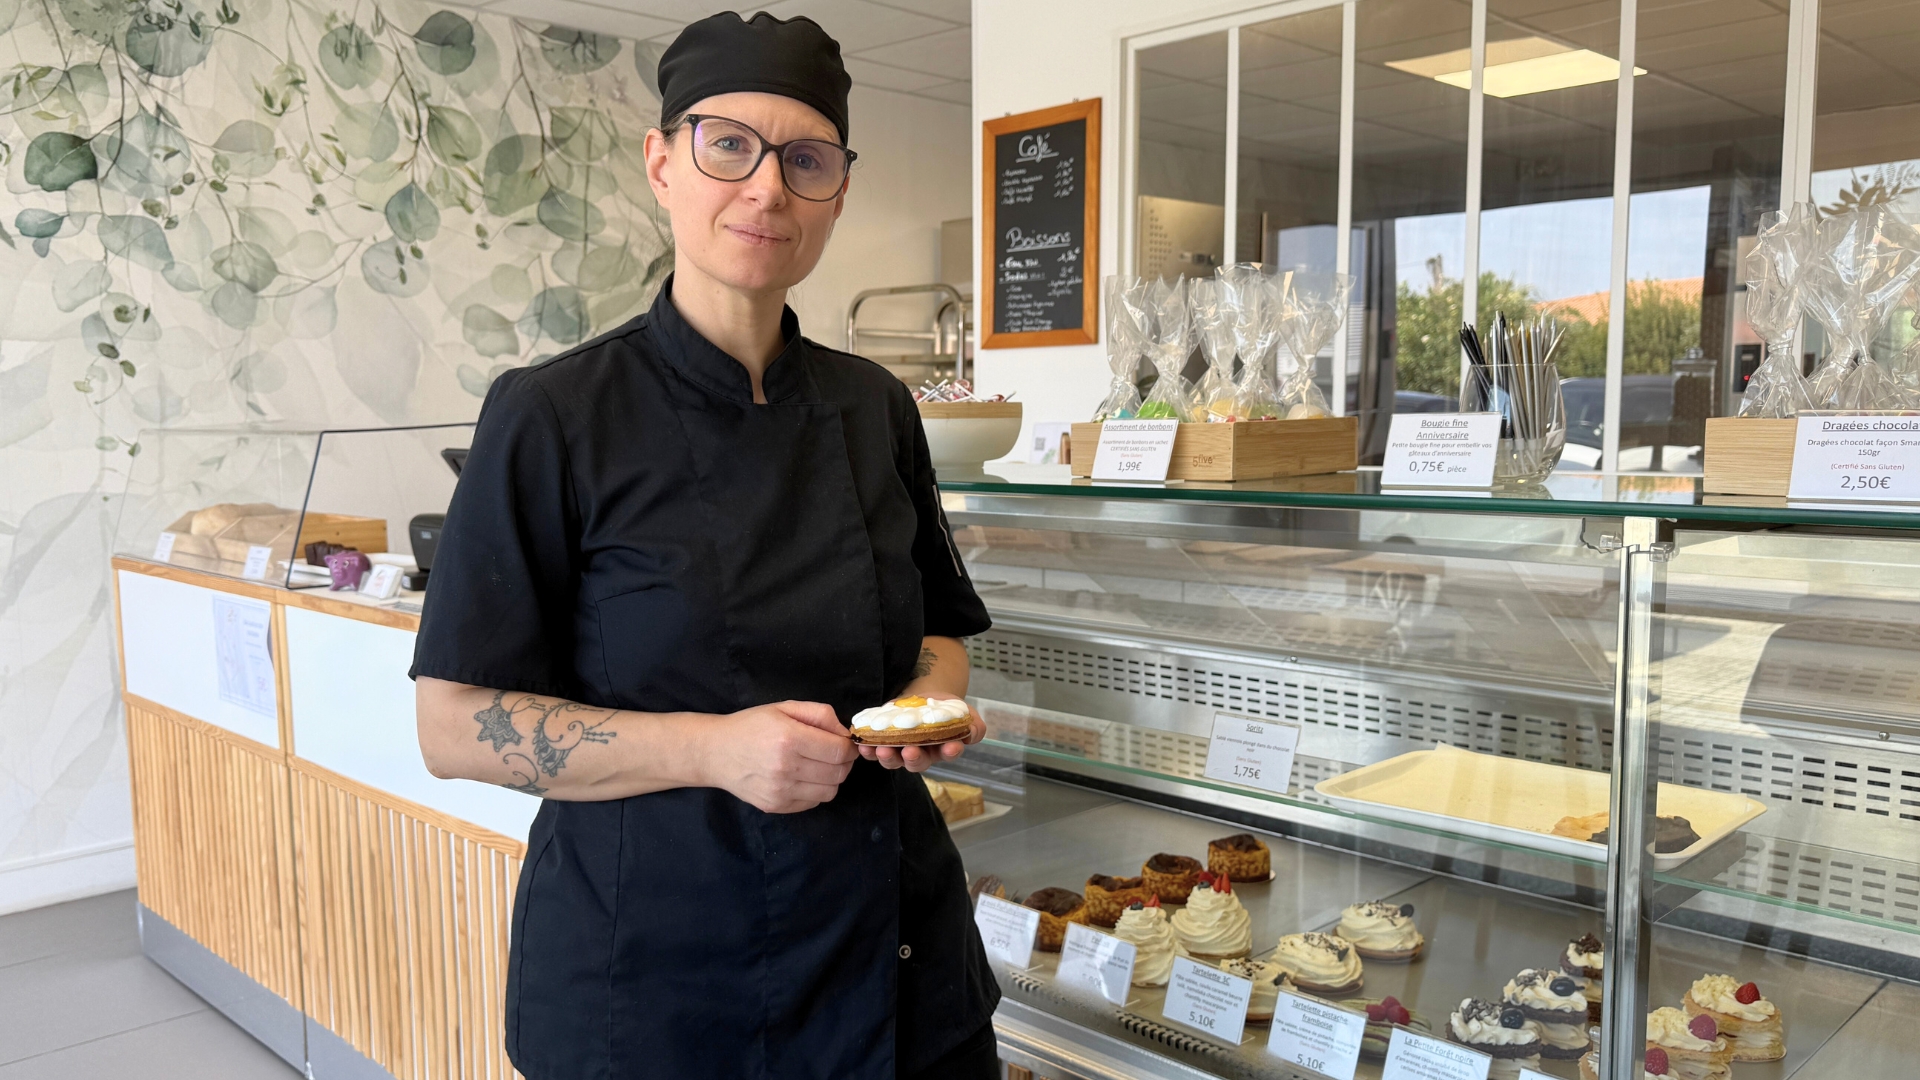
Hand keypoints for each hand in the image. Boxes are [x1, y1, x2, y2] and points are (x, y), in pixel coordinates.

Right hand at [708, 700, 857, 812]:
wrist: (715, 752)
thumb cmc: (750, 726)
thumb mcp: (784, 708)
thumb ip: (820, 715)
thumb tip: (845, 733)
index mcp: (789, 738)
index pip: (839, 751)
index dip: (849, 746)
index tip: (844, 742)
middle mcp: (785, 768)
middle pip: (838, 773)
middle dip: (843, 762)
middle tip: (833, 753)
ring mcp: (780, 791)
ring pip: (830, 791)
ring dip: (831, 778)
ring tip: (818, 765)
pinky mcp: (775, 806)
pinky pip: (813, 802)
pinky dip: (815, 790)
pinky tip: (803, 777)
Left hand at [857, 696, 983, 773]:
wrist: (925, 698)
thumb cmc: (946, 708)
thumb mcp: (964, 712)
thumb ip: (973, 725)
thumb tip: (971, 732)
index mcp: (943, 749)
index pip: (948, 753)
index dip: (950, 752)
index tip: (951, 747)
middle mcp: (921, 754)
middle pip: (917, 762)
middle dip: (913, 758)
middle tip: (910, 752)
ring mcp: (900, 750)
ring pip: (894, 760)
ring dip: (887, 756)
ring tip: (881, 749)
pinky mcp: (883, 742)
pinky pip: (874, 750)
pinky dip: (868, 748)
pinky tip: (863, 743)